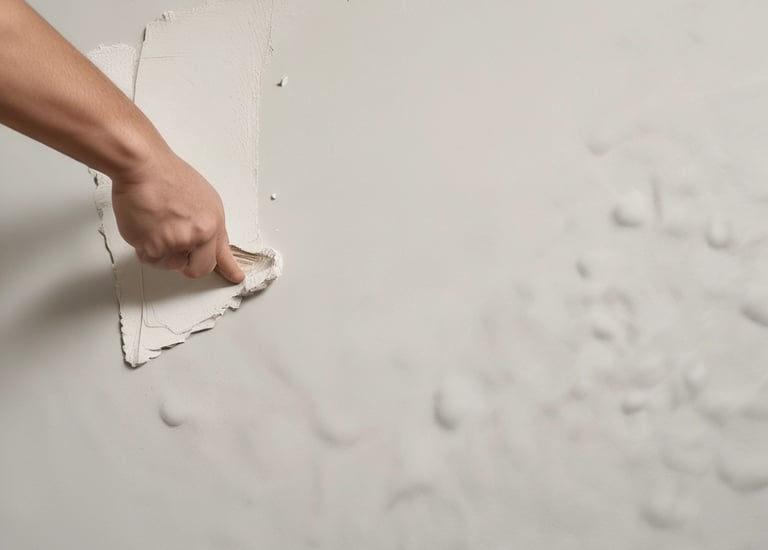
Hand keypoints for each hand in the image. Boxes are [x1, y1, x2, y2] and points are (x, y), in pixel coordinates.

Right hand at [110, 147, 244, 283]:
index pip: (222, 254)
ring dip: (163, 251)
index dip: (229, 270)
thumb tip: (211, 242)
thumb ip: (209, 225)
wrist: (143, 166)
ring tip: (158, 223)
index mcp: (212, 223)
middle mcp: (198, 236)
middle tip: (177, 247)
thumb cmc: (168, 176)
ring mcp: (175, 243)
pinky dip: (145, 246)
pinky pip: (150, 259)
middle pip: (198, 269)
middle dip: (188, 264)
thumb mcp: (204, 199)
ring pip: (170, 264)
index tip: (235, 278)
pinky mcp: (152, 247)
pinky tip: (146, 224)